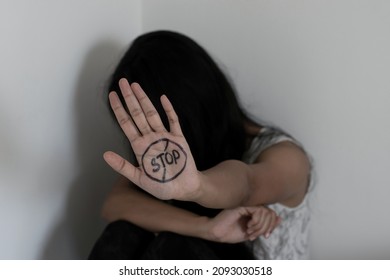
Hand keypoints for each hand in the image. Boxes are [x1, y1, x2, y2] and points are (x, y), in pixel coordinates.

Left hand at [103, 78, 200, 200]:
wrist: (183, 190)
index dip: (119, 109)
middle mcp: (150, 138)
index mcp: (140, 147)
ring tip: (136, 86)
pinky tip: (163, 98)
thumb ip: (123, 166)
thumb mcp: (139, 179)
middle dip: (129, 98)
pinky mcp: (179, 139)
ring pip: (153, 114)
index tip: (112, 95)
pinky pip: (174, 122)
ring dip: (144, 100)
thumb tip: (104, 155)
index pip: (126, 124)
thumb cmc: (162, 186)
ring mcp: (165, 137)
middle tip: (122, 82)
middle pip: (138, 114)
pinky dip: (169, 110)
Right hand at [206, 206, 280, 242]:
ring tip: (250, 231)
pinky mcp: (244, 205)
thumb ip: (267, 226)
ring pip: (266, 212)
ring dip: (260, 226)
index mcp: (256, 212)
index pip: (273, 214)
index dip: (272, 226)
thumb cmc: (232, 232)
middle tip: (255, 235)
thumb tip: (280, 218)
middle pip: (271, 214)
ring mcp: (248, 205)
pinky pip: (259, 211)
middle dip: (266, 228)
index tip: (265, 236)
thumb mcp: (254, 232)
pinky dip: (256, 222)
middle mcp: (253, 206)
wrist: (218, 232)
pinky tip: (248, 226)